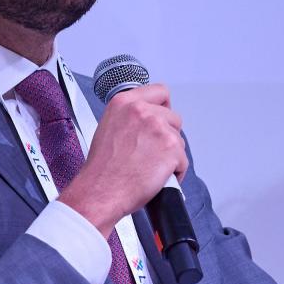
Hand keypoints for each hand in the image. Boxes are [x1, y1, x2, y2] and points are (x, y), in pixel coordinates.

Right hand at [56, 84, 187, 236]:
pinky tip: (157, 177)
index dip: (163, 108)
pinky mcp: (171, 148)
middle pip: (173, 117)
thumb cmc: (102, 169)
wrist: (100, 192)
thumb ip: (130, 117)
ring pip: (179, 140)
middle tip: (151, 152)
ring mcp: (158, 128)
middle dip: (167, 135)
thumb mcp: (109, 128)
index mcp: (124, 103)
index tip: (162, 118)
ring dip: (171, 154)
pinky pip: (183, 161)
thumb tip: (147, 119)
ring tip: (151, 166)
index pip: (160, 92)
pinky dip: (176, 172)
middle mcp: (142, 111)